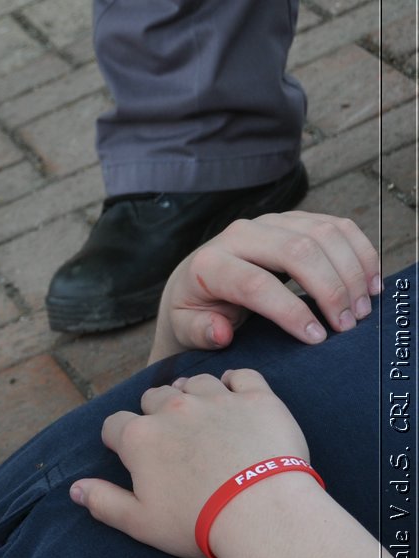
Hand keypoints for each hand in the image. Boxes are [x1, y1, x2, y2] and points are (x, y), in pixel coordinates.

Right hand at [69, 370, 309, 557]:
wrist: (262, 513)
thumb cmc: (198, 522)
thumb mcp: (140, 523)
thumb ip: (103, 502)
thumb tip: (75, 489)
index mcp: (139, 437)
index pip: (114, 424)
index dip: (118, 439)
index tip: (131, 455)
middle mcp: (173, 409)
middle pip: (154, 396)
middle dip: (155, 412)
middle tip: (171, 439)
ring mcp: (217, 399)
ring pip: (195, 382)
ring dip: (193, 395)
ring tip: (202, 416)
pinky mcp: (257, 399)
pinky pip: (242, 375)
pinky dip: (236, 383)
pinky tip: (236, 398)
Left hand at [150, 212, 381, 362]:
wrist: (200, 280)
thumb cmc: (196, 310)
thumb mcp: (186, 328)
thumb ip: (199, 332)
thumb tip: (221, 332)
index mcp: (210, 264)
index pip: (255, 283)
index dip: (290, 312)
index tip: (316, 338)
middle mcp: (240, 234)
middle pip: (297, 251)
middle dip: (330, 289)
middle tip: (347, 325)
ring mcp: (271, 222)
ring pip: (323, 234)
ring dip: (351, 272)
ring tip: (361, 310)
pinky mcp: (296, 219)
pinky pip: (338, 227)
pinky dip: (361, 253)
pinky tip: (371, 284)